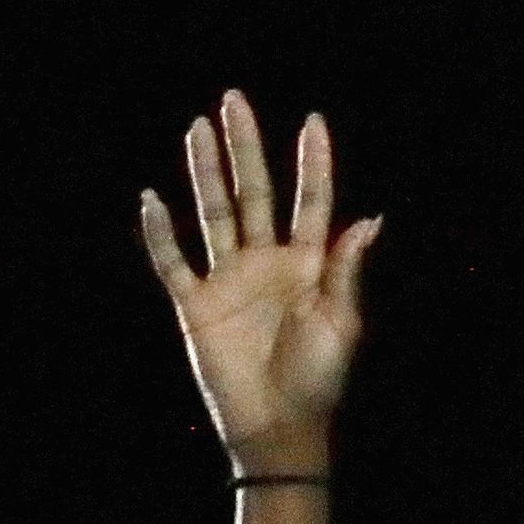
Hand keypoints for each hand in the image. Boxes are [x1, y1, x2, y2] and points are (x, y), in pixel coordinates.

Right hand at [139, 93, 375, 469]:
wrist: (281, 423)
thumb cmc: (320, 377)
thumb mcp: (343, 322)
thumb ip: (346, 269)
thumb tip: (372, 220)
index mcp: (309, 264)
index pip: (311, 201)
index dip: (312, 164)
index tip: (313, 121)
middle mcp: (267, 262)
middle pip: (253, 192)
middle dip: (245, 147)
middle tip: (234, 100)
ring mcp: (229, 279)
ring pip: (213, 213)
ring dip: (204, 172)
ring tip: (197, 128)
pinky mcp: (197, 304)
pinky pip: (172, 262)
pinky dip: (160, 234)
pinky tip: (152, 200)